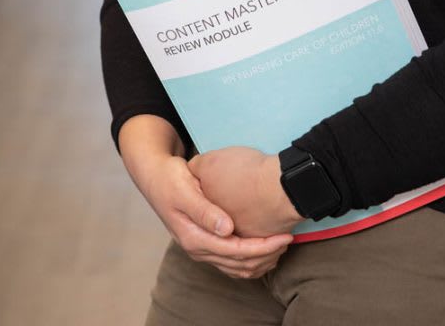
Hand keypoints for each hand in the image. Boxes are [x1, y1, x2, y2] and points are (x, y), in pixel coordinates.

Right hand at [118, 117, 291, 279]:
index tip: (283, 237)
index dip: (261, 247)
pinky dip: (251, 258)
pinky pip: (232, 261)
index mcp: (193, 237)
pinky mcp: (206, 242)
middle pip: (238, 263)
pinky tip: (265, 248)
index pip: (234, 251)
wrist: (155, 177)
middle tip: (289, 239)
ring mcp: (202, 248)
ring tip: (281, 244)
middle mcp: (198, 248)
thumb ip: (205, 210)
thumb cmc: (170, 179)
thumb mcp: (185, 190)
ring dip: (261, 259)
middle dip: (266, 254)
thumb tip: (227, 229)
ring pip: (237, 266)